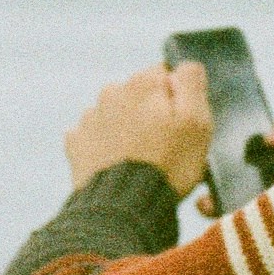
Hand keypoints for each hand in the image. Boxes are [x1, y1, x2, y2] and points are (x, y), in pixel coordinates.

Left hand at [64, 62, 212, 194]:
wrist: (123, 206)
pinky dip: (107, 147)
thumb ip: (192, 83)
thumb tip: (182, 67)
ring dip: (128, 129)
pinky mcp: (77, 143)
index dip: (179, 100)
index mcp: (144, 83)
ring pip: (117, 115)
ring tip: (141, 160)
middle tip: (164, 147)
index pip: (167, 75)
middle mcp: (112, 92)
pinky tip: (119, 165)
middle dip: (152, 113)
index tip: (182, 125)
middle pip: (141, 95)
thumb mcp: (196, 122)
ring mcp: (91, 118)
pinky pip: (96, 137)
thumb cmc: (167, 164)